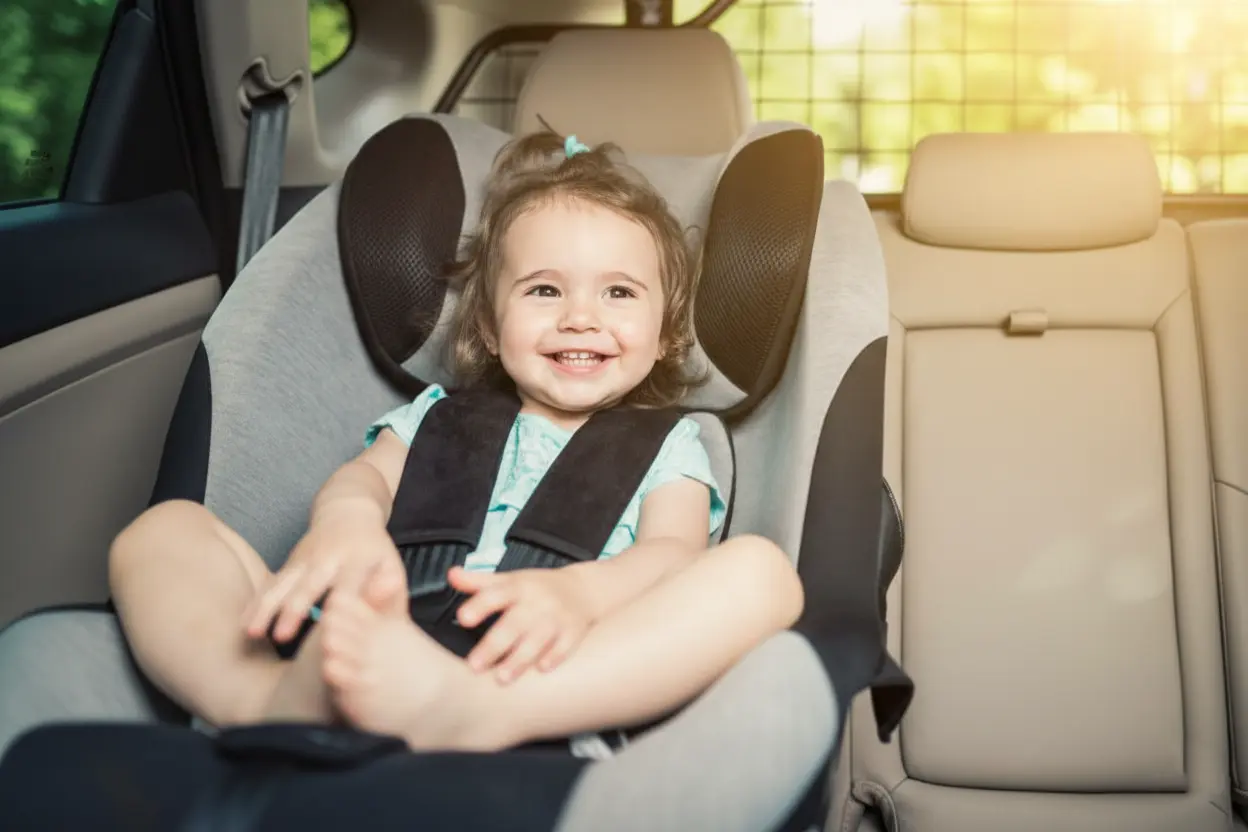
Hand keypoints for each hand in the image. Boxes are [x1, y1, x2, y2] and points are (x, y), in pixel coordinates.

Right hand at [243, 510, 402, 642]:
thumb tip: (383, 618)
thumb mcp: (391, 567)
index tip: (331, 627)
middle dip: (295, 609)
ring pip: (281, 584)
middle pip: (310, 584)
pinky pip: (270, 585)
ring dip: (266, 608)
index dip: (340, 603)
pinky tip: (244, 624)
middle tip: (282, 636)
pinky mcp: (289, 564)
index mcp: (359, 559)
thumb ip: (390, 595)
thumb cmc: (375, 551)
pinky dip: (256, 604)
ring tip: (252, 632)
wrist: (348, 511)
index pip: (350, 583)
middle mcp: (328, 557)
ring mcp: (305, 559)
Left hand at [448, 566, 592, 683]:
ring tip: (502, 678)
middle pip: (514, 624)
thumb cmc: (538, 587)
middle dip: (494, 645)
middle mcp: (537, 602)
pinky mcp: (573, 632)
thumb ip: (479, 582)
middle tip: (474, 665)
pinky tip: (542, 670)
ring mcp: (557, 617)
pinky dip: (555, 657)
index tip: (463, 618)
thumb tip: (451, 575)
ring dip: (520, 658)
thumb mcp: (510, 579)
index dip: (479, 605)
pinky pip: (565, 646)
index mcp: (518, 587)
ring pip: (538, 639)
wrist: (583, 589)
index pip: (496, 594)